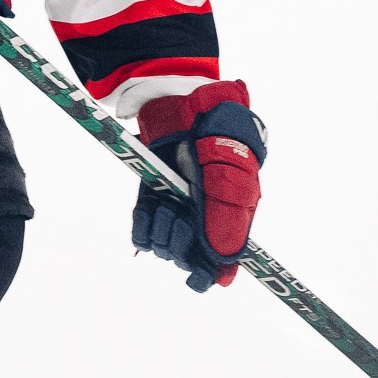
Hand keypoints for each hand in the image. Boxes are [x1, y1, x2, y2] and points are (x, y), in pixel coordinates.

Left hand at [131, 82, 264, 291]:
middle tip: (179, 216)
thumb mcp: (228, 167)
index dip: (210, 274)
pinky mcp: (153, 200)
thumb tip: (224, 259)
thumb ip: (227, 212)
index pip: (223, 264)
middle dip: (182, 246)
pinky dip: (143, 226)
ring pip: (166, 249)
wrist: (179, 100)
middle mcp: (205, 217)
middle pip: (191, 261)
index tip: (197, 277)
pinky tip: (149, 207)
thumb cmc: (215, 127)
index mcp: (234, 214)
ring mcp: (178, 210)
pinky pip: (143, 234)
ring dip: (162, 231)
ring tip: (165, 203)